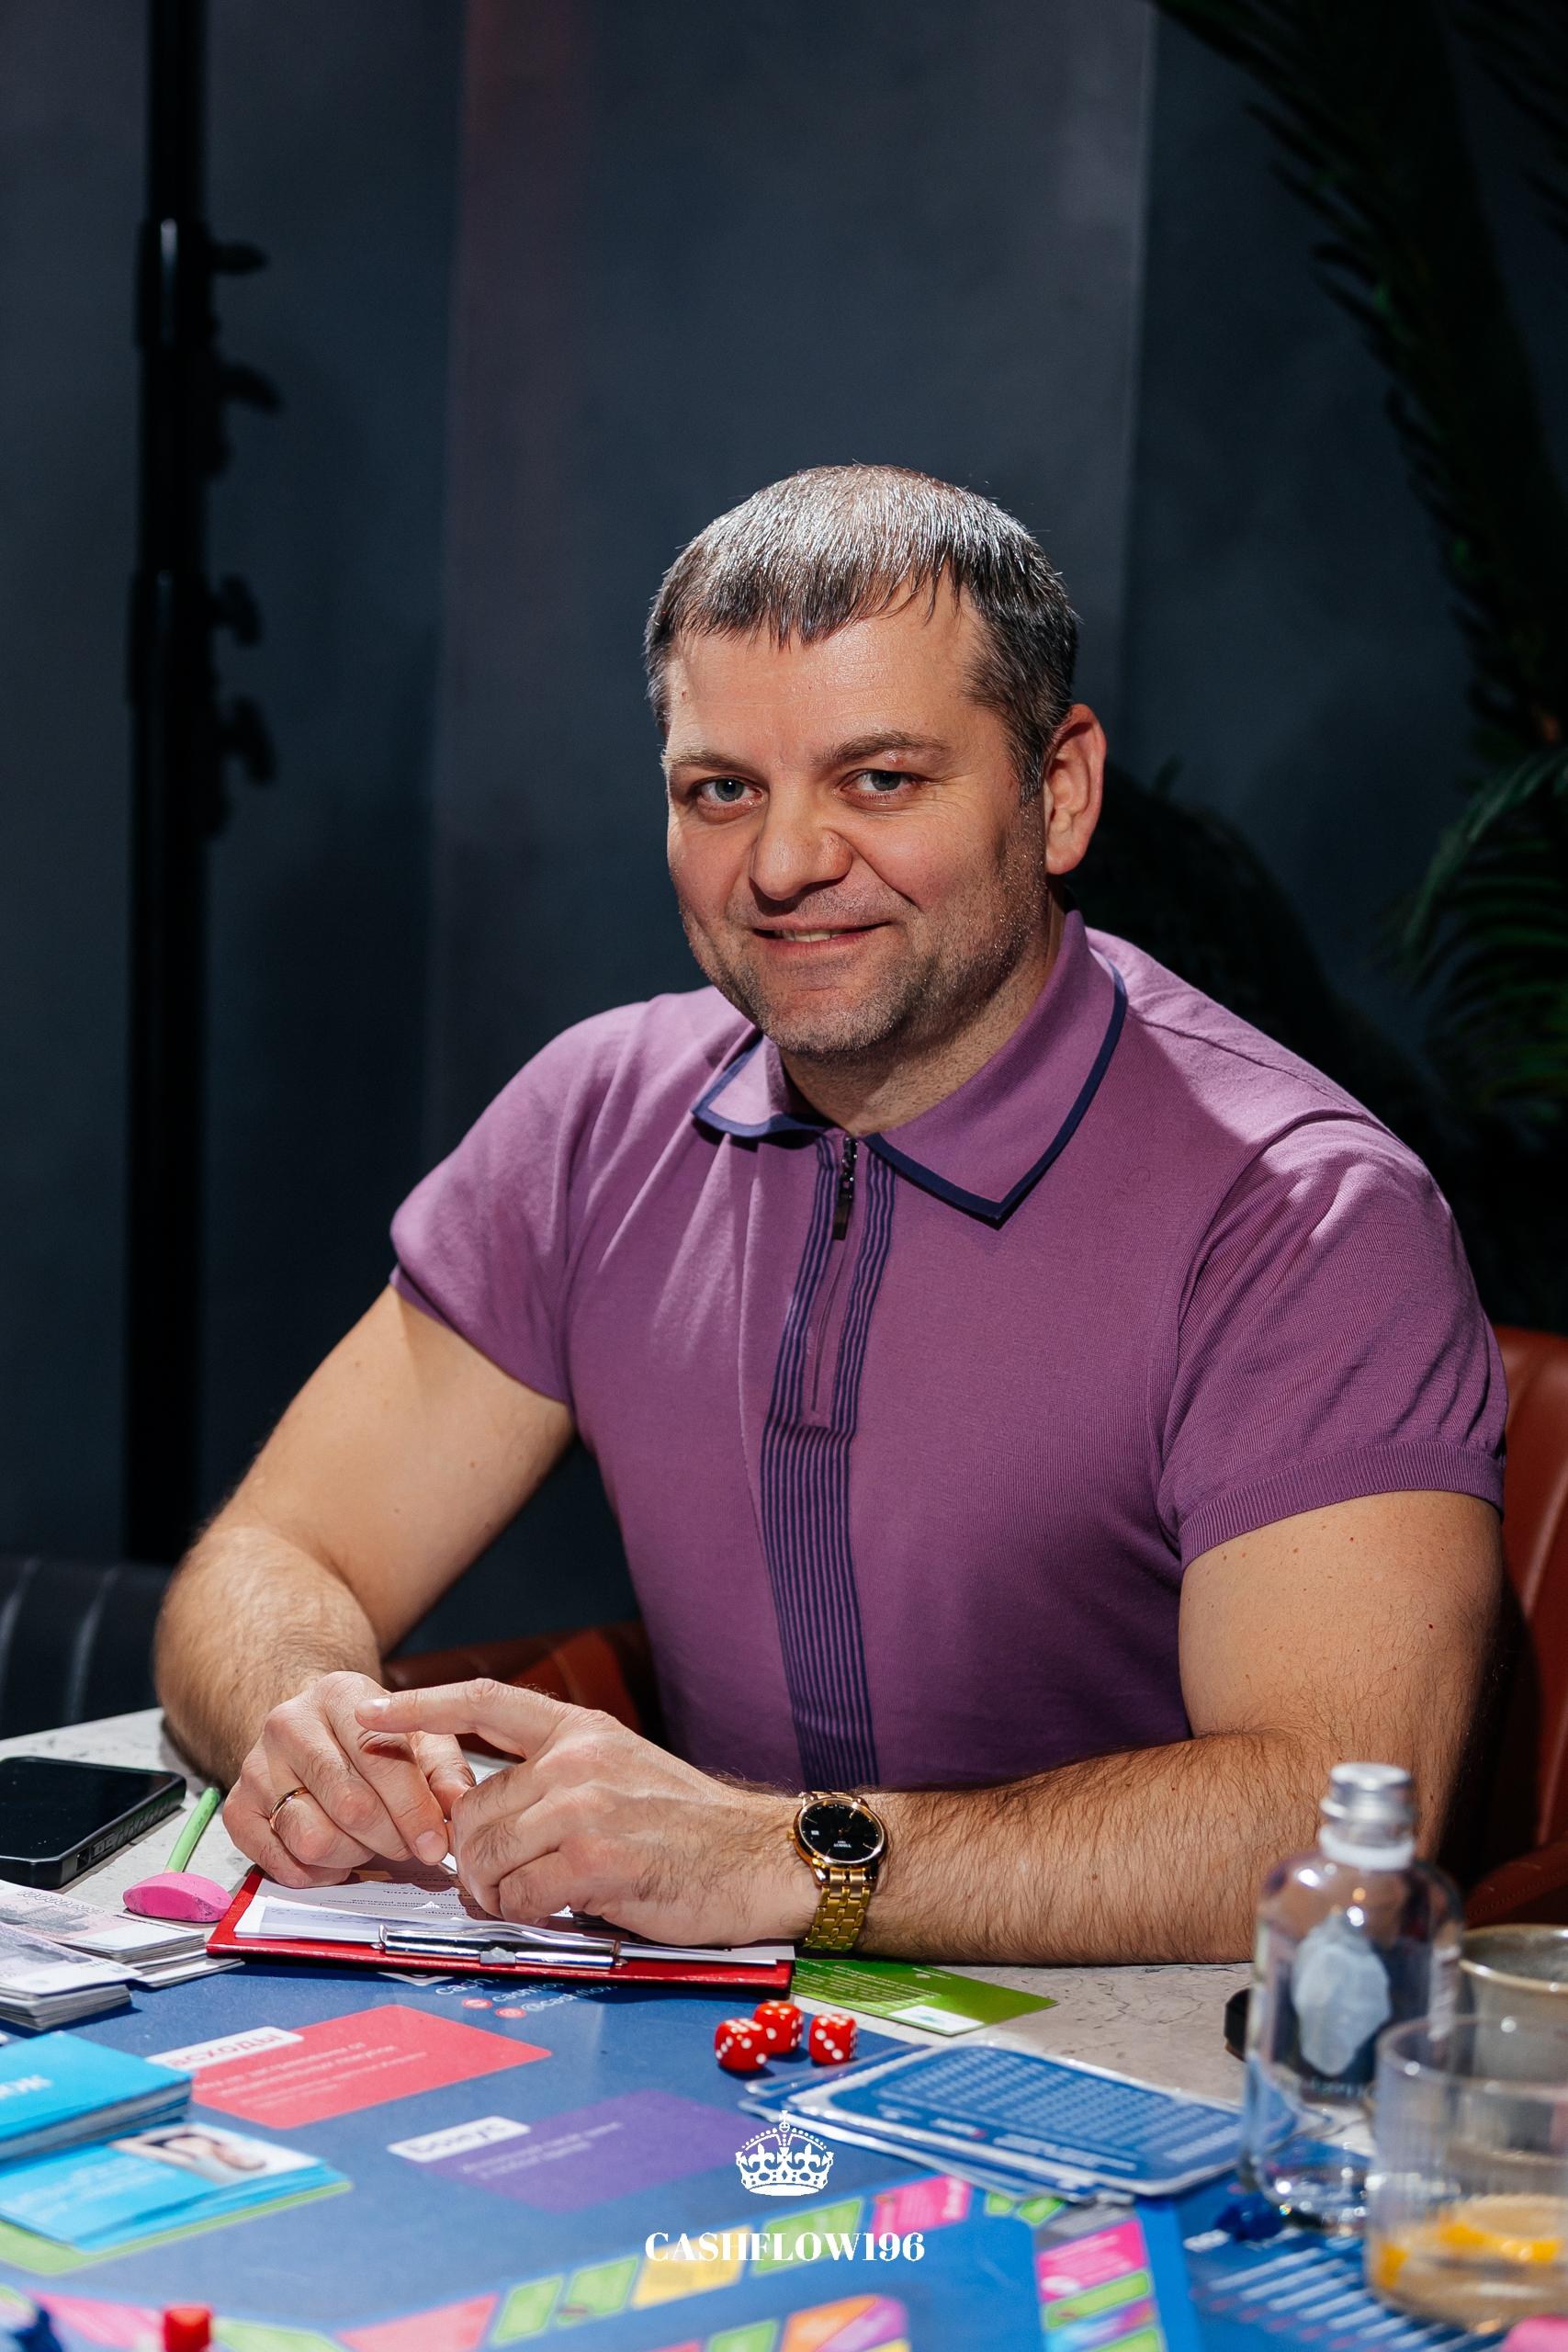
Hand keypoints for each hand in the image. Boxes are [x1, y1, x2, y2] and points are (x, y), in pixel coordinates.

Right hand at [224, 1670, 476, 1887]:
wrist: (311, 1729)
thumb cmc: (373, 1738)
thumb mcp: (420, 1738)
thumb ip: (444, 1771)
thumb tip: (457, 1808)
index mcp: (340, 1694)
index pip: (378, 1756)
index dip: (412, 1809)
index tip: (435, 1844)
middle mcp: (289, 1723)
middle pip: (349, 1804)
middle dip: (390, 1838)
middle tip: (409, 1848)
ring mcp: (256, 1766)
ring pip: (312, 1839)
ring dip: (353, 1855)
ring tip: (369, 1842)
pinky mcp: (237, 1808)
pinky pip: (281, 1863)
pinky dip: (317, 1873)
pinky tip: (337, 1855)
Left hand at [359, 1679, 817, 1947]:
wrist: (761, 1858)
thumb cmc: (690, 1828)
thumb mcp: (621, 1774)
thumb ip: (552, 1782)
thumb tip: (481, 1818)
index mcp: (580, 1730)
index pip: (482, 1703)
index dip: (418, 1708)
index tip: (367, 1715)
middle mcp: (576, 1759)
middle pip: (470, 1810)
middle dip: (473, 1858)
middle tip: (505, 1884)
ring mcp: (585, 1807)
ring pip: (485, 1858)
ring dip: (498, 1892)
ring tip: (541, 1896)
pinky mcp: (595, 1861)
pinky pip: (516, 1899)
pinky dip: (527, 1915)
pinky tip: (569, 1908)